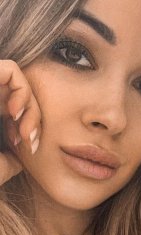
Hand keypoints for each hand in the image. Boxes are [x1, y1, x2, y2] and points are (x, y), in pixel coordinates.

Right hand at [0, 59, 41, 185]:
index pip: (17, 111)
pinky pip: (11, 70)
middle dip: (34, 117)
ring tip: (23, 130)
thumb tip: (20, 161)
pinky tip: (16, 113)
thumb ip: (10, 161)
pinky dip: (22, 91)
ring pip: (17, 82)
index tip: (31, 147)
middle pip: (18, 94)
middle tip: (30, 140)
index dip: (31, 127)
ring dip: (30, 106)